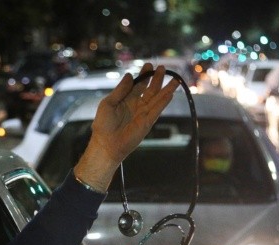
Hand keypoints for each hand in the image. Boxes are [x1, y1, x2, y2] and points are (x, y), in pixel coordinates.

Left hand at [74, 63, 179, 191]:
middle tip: (162, 68)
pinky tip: (170, 93)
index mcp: (126, 99)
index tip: (149, 65)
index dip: (144, 75)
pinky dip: (164, 101)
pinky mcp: (147, 122)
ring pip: (157, 98)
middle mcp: (136, 105)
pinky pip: (157, 110)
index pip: (138, 84)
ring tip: (175, 78)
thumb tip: (129, 75)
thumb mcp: (108, 103)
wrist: (106, 144)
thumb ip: (120, 90)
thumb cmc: (103, 125)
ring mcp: (143, 113)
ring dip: (166, 89)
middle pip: (150, 90)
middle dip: (156, 79)